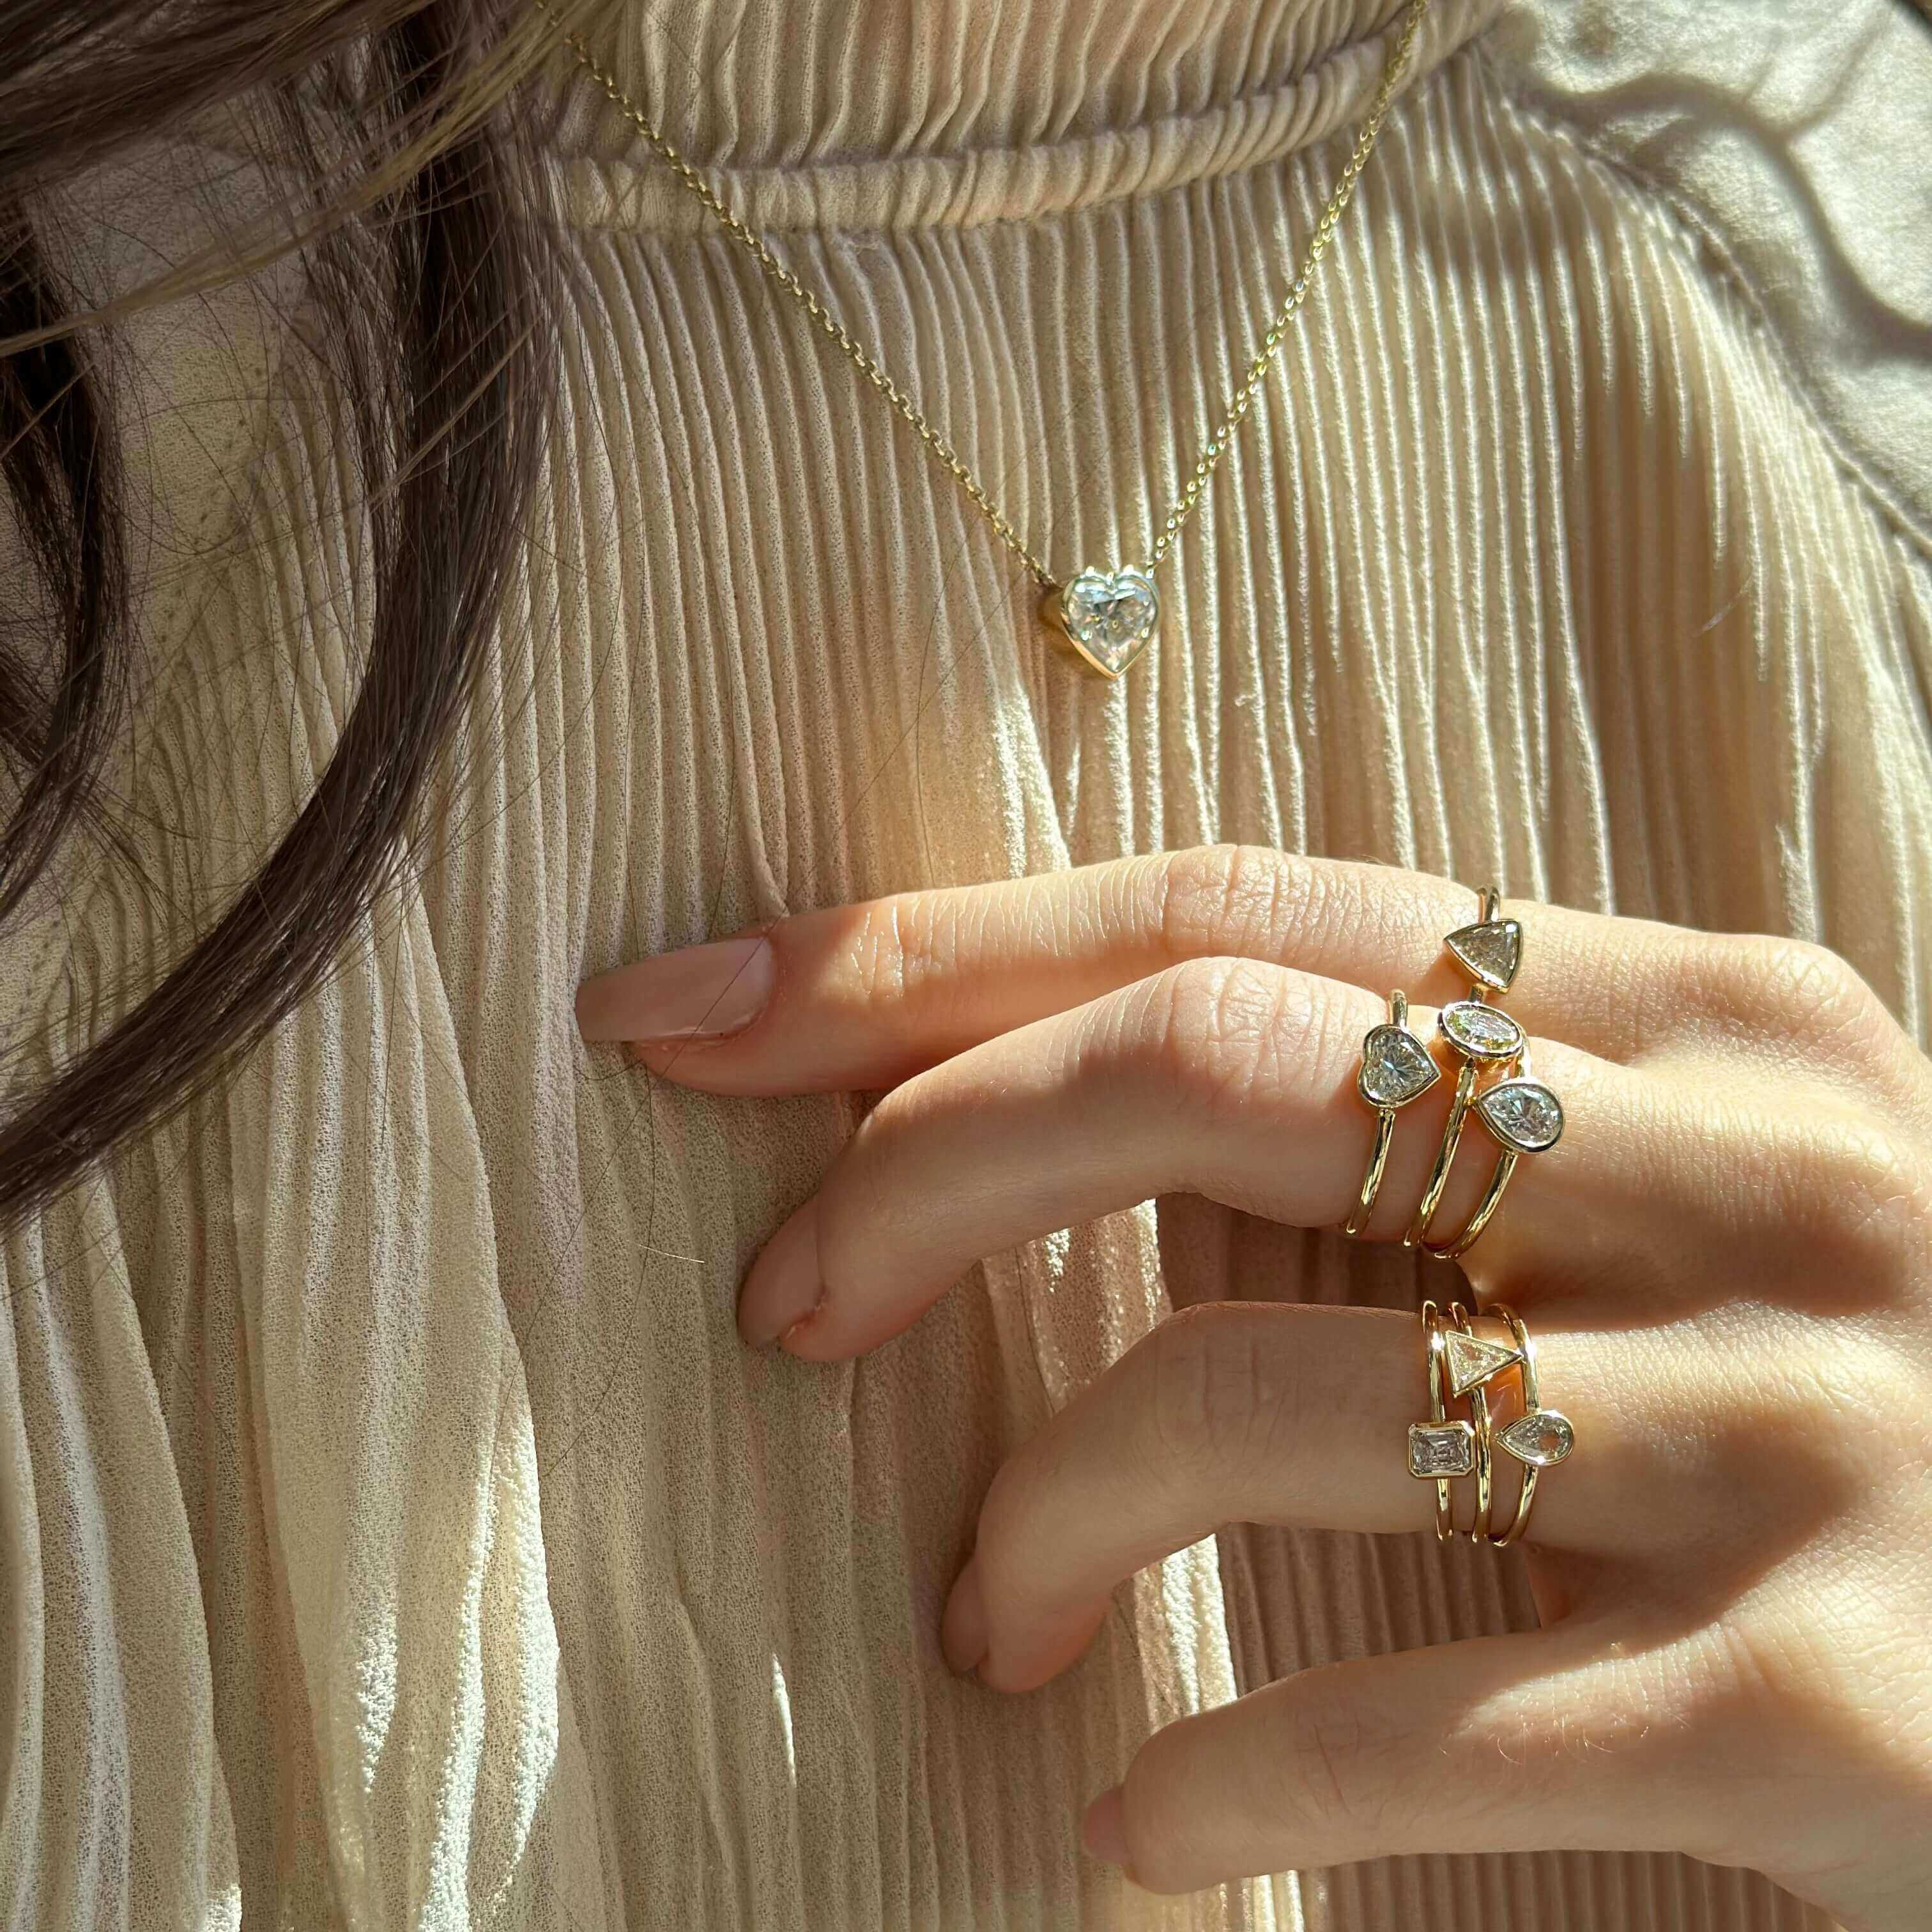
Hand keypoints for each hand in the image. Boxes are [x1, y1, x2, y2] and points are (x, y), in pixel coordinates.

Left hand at [576, 847, 1931, 1926]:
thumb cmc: (1824, 1406)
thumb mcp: (1646, 1204)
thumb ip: (1406, 1135)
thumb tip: (1026, 1104)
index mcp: (1702, 1022)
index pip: (1231, 919)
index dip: (931, 953)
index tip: (694, 1008)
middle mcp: (1761, 1177)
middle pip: (1216, 1071)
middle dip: (933, 1162)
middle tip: (789, 1299)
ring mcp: (1810, 1428)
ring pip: (1264, 1392)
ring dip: (1046, 1508)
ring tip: (986, 1615)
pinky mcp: (1835, 1705)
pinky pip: (1424, 1718)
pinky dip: (1218, 1766)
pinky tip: (1132, 1816)